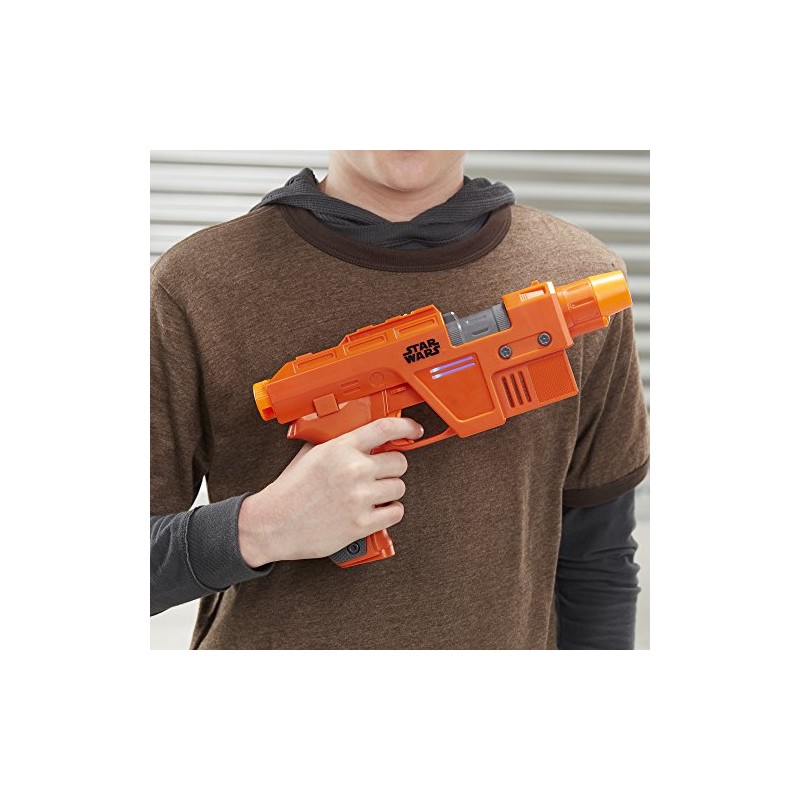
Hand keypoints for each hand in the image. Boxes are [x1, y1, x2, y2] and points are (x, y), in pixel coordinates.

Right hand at [238, 417, 423, 566]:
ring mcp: (359, 498)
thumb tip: (361, 434)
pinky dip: (389, 512)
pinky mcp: (361, 524)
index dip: (406, 427)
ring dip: (389, 491)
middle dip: (391, 468)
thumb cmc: (290, 491)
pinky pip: (395, 512)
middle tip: (379, 474)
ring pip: (399, 488)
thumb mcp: (310, 453)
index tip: (414, 430)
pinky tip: (375, 510)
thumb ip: (338, 442)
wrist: (272, 524)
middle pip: (399, 462)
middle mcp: (353, 471)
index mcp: (340, 449)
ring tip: (371, 495)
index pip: (385, 428)